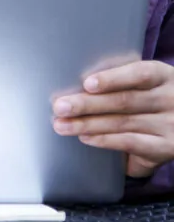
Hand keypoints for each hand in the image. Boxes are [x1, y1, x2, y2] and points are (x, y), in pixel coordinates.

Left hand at [52, 60, 173, 177]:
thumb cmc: (157, 96)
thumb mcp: (150, 81)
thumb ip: (124, 78)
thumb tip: (81, 80)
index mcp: (162, 75)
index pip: (139, 73)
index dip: (113, 78)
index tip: (87, 83)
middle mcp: (169, 99)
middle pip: (124, 101)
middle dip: (87, 104)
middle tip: (59, 106)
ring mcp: (170, 124)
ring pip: (123, 123)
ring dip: (88, 124)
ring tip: (62, 124)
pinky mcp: (167, 147)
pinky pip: (132, 143)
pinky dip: (106, 140)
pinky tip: (85, 137)